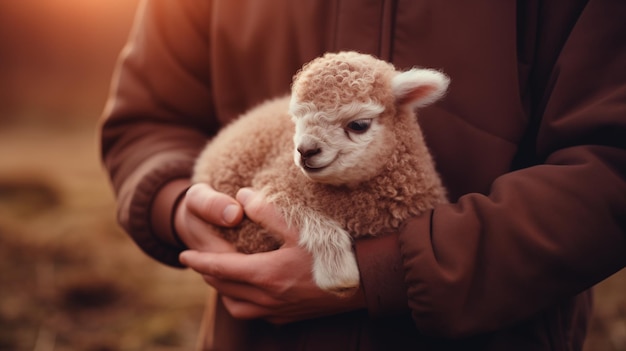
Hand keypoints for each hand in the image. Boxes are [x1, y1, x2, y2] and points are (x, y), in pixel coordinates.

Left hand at [179, 188, 366, 323]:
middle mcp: (267, 298)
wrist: (364, 284)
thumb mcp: (300, 228)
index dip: (198, 261)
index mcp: (266, 274)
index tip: (182, 256)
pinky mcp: (289, 317)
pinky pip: (255, 314)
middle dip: (208, 274)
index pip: (220, 269)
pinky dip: (244, 302)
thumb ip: (268, 211)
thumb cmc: (333, 253)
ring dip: (224, 292)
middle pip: (224, 288)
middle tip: (199, 262)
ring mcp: (278, 311)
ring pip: (237, 306)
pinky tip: (251, 291)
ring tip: (222, 276)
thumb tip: (242, 196)